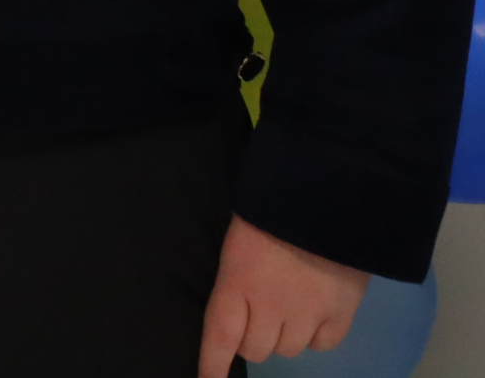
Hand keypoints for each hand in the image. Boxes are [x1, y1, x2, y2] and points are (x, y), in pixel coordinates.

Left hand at [198, 215, 369, 375]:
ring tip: (289, 304)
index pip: (219, 337)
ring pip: (289, 349)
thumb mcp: (239, 239)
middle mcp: (271, 306)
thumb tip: (236, 308)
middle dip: (252, 337)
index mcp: (237, 282)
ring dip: (284, 335)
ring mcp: (309, 313)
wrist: (330, 194)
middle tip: (258, 314)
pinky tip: (315, 314)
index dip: (211, 365)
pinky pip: (323, 345)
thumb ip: (236, 278)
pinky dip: (316, 336)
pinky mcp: (343, 313)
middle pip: (256, 349)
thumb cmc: (272, 207)